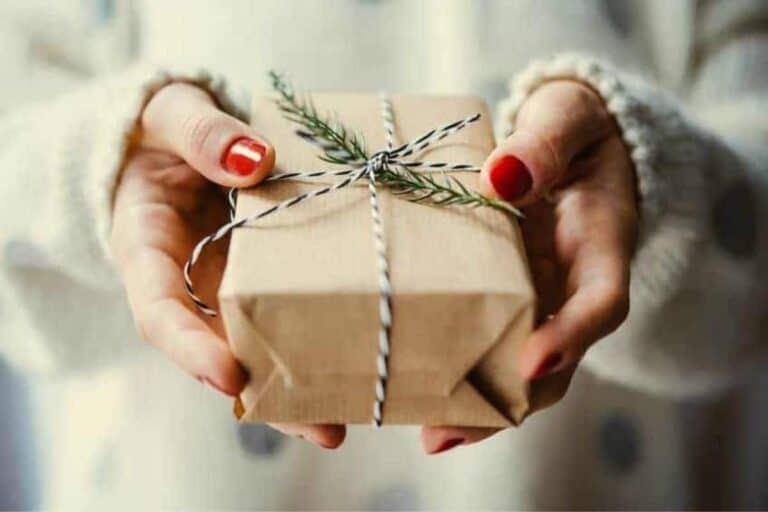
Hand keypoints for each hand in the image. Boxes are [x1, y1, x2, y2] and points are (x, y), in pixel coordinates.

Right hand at [110, 83, 344, 448]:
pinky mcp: (265, 277)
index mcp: (147, 247)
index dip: (189, 347)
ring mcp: (230, 286)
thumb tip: (255, 159)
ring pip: (258, 343)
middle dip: (268, 394)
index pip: (158, 310)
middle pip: (220, 350)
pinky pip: (288, 310)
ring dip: (301, 384)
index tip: (228, 376)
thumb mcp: (172, 115)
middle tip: (322, 428)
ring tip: (350, 417)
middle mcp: (189, 283)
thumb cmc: (165, 130)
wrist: (179, 140)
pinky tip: (358, 361)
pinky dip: (317, 337)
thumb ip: (202, 134)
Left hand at [421, 80, 637, 453]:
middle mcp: (572, 284)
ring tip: (431, 432)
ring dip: (482, 405)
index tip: (533, 360)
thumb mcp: (566, 118)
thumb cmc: (572, 127)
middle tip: (452, 431)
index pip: (601, 301)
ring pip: (523, 367)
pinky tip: (422, 391)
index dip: (572, 335)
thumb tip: (502, 177)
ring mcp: (540, 297)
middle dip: (513, 398)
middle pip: (557, 359)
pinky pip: (492, 341)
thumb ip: (544, 142)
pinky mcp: (508, 297)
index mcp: (600, 242)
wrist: (567, 141)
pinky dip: (464, 371)